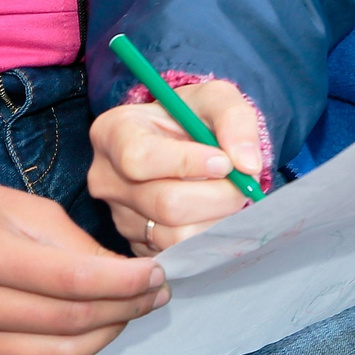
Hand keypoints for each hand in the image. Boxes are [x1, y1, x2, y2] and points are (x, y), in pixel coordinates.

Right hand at [0, 174, 166, 354]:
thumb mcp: (26, 208)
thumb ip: (77, 246)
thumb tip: (130, 279)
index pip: (75, 280)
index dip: (126, 283)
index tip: (158, 276)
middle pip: (71, 321)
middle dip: (126, 308)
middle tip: (152, 294)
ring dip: (105, 338)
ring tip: (123, 315)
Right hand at [89, 78, 266, 254]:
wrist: (186, 144)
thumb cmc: (194, 116)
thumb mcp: (216, 99)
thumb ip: (235, 120)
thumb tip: (247, 164)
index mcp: (113, 132)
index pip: (140, 159)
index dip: (187, 164)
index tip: (224, 161)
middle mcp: (106, 178)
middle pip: (164, 203)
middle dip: (216, 196)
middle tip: (242, 184)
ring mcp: (119, 217)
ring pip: (175, 236)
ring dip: (217, 219)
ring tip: (229, 197)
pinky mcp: (138, 246)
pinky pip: (180, 255)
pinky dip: (208, 238)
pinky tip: (215, 215)